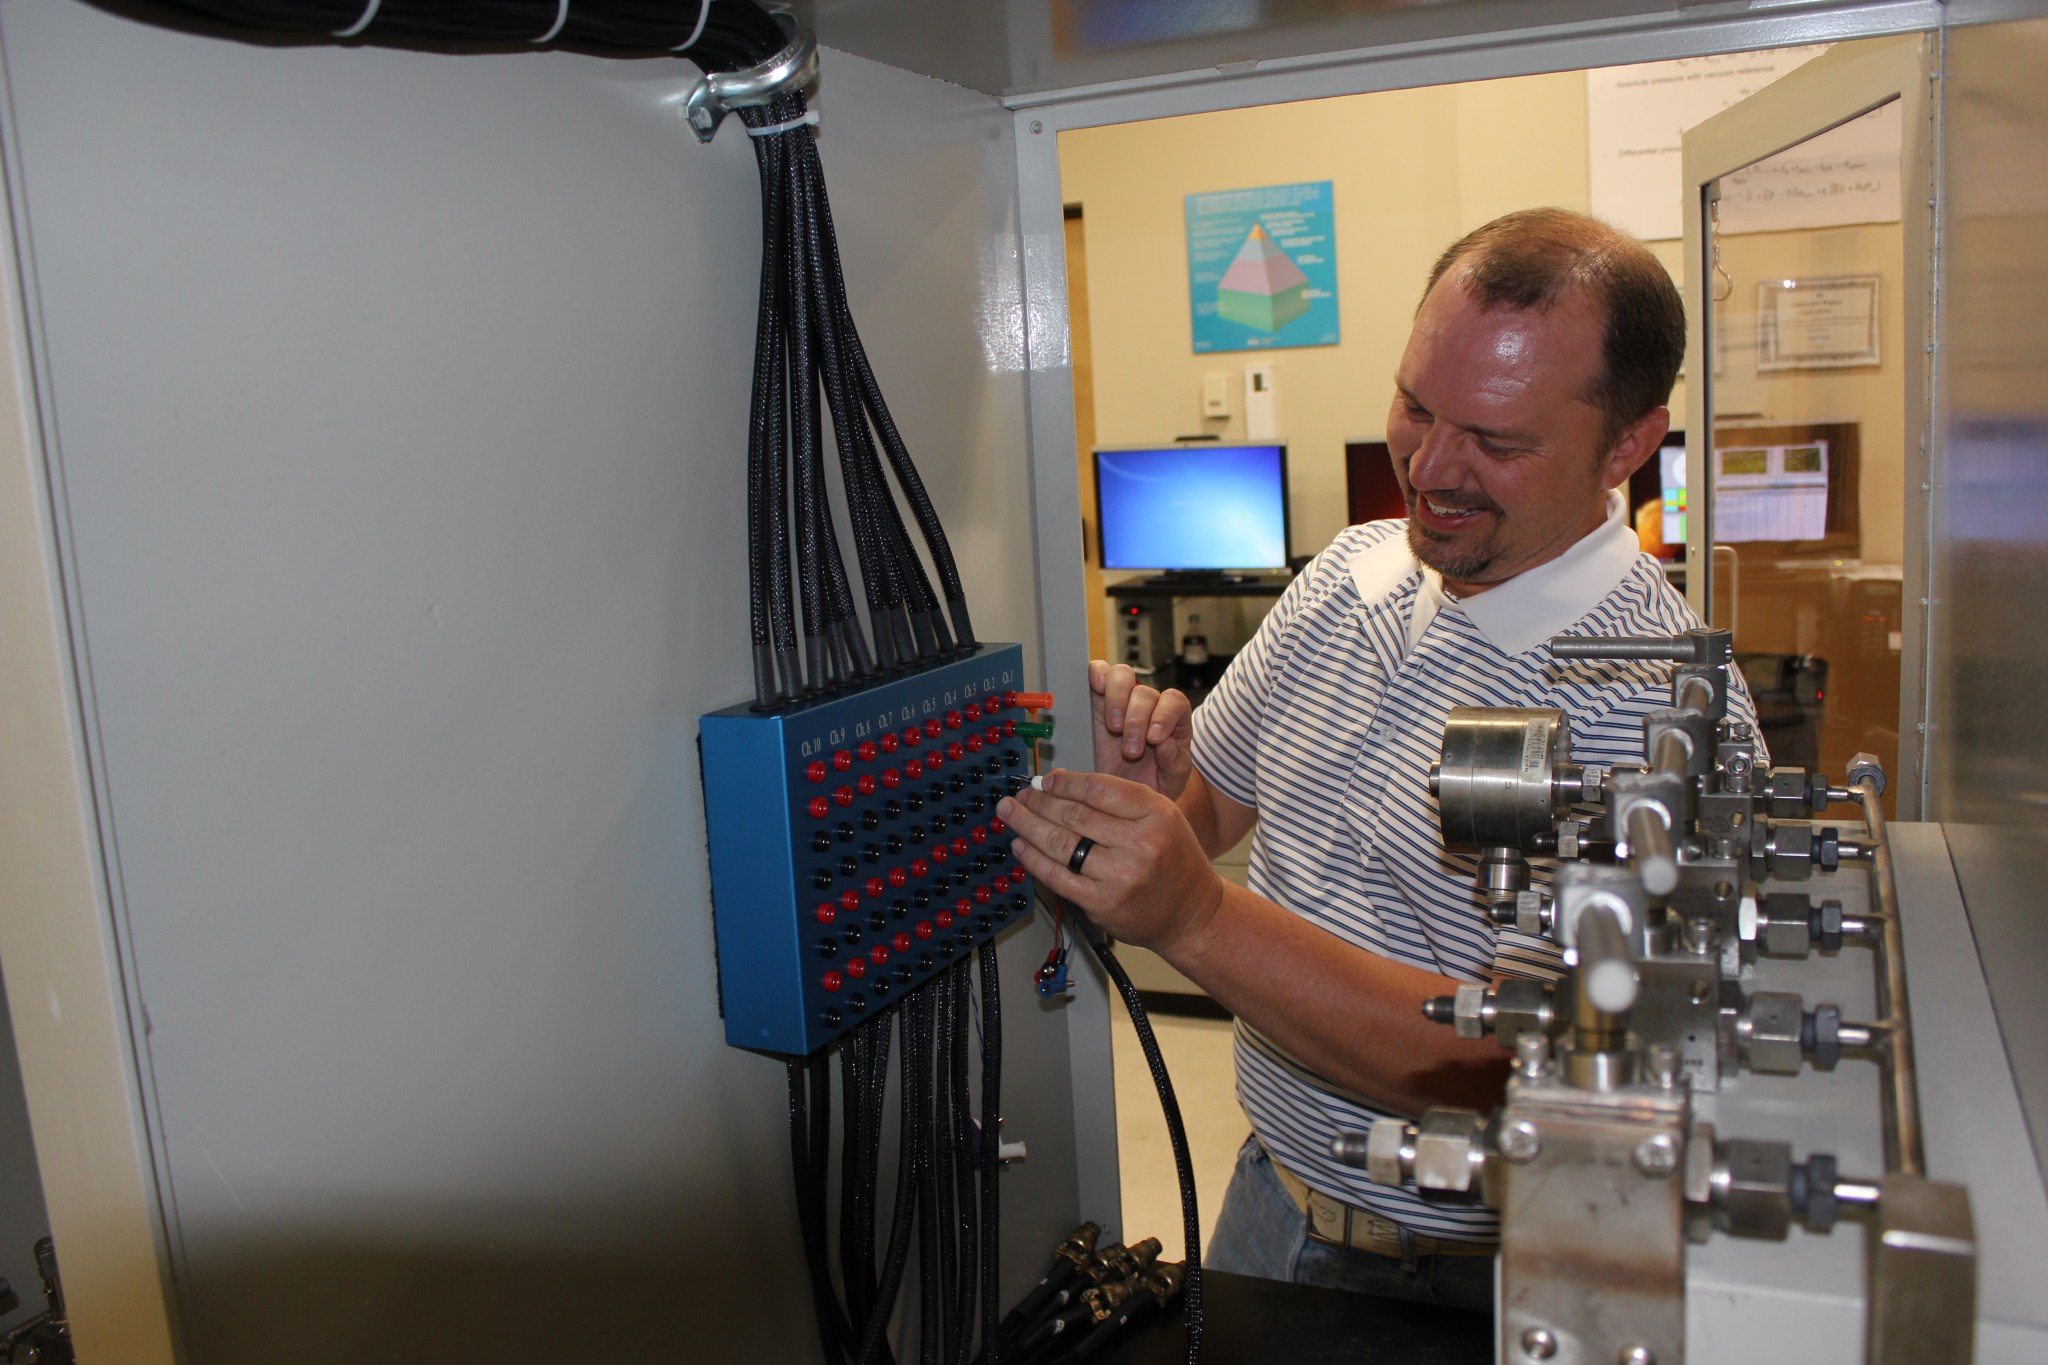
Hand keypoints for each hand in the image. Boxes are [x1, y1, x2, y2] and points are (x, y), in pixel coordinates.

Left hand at [997, 768, 1223, 955]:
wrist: (1192, 914)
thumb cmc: (1174, 860)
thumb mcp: (1162, 816)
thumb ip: (1118, 799)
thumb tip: (1060, 784)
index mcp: (1156, 813)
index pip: (1098, 789)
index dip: (1065, 782)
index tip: (1046, 779)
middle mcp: (1140, 844)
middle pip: (1075, 815)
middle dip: (1040, 801)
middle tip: (1021, 794)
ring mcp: (1119, 876)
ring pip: (1061, 844)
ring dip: (1028, 825)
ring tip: (1010, 812)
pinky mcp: (1101, 904)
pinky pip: (1058, 877)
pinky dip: (1034, 860)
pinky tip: (1020, 846)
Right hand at [1090, 660, 1193, 800]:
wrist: (1117, 799)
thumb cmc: (1148, 786)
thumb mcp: (1170, 782)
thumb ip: (1175, 764)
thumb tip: (1166, 744)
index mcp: (1172, 720)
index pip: (1174, 702)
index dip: (1165, 715)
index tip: (1154, 738)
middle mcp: (1147, 704)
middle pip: (1145, 693)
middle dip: (1137, 721)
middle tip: (1130, 751)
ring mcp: (1120, 698)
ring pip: (1122, 676)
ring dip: (1117, 699)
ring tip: (1113, 728)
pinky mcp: (1095, 697)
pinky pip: (1097, 672)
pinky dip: (1096, 674)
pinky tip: (1095, 689)